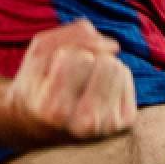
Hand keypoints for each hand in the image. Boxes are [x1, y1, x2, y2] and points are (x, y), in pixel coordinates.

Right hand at [8, 19, 136, 143]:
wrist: (37, 127)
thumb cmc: (37, 84)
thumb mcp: (39, 53)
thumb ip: (73, 36)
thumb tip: (115, 46)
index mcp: (55, 111)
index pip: (80, 57)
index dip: (67, 52)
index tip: (53, 71)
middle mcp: (85, 125)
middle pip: (107, 63)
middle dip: (90, 58)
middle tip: (71, 78)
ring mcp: (108, 127)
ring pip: (120, 67)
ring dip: (102, 66)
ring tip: (83, 85)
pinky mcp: (125, 124)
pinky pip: (126, 76)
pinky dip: (112, 77)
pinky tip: (96, 93)